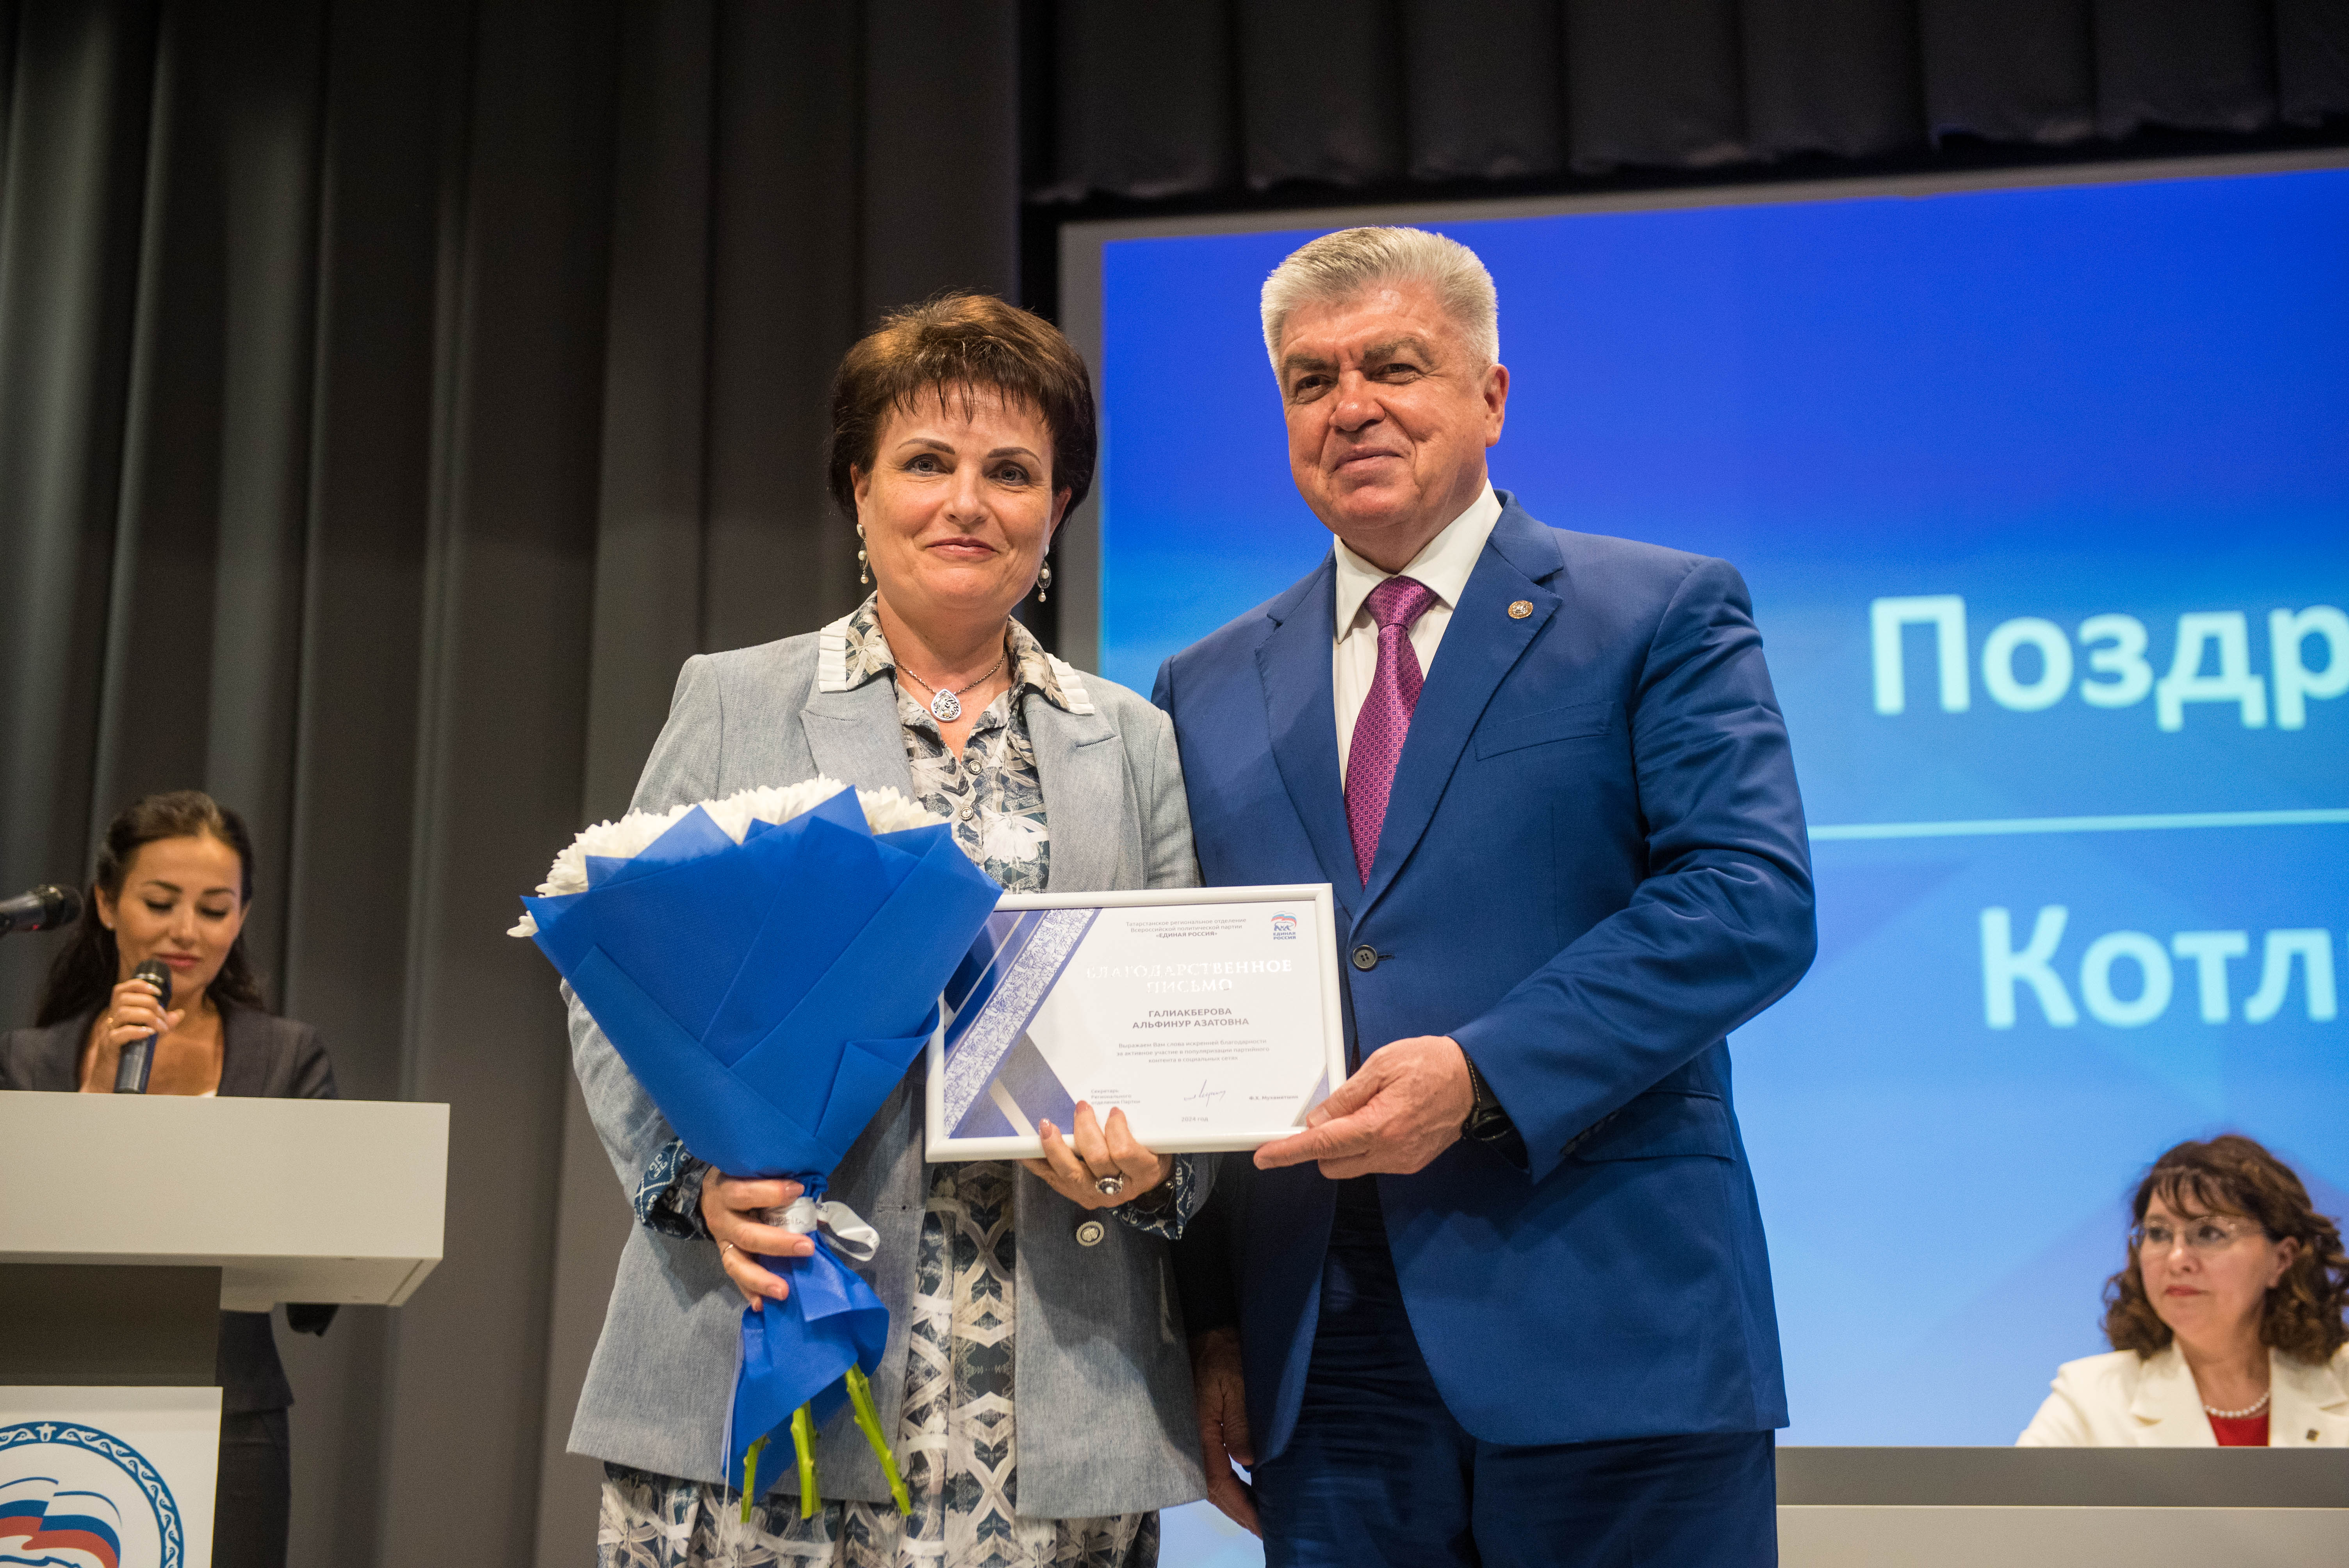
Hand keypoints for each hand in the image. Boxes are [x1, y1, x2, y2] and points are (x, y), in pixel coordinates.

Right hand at [82, 976, 185, 1087]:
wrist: (111, 1080)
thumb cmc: (130, 1056)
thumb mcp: (149, 1037)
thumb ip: (162, 1025)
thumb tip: (180, 1013)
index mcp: (118, 1014)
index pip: (121, 990)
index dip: (138, 985)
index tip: (157, 992)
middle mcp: (110, 1021)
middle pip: (125, 999)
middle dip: (150, 1004)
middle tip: (163, 1020)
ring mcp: (107, 1033)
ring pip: (123, 1013)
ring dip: (147, 1017)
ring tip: (160, 1028)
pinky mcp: (108, 1047)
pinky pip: (119, 1034)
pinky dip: (137, 1031)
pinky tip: (149, 1034)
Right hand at [699, 1171, 816, 1308]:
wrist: (708, 1192)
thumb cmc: (739, 1178)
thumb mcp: (749, 1171)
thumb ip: (774, 1180)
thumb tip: (812, 1194)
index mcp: (727, 1191)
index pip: (745, 1192)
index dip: (771, 1192)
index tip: (798, 1190)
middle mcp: (722, 1218)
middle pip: (747, 1234)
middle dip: (777, 1243)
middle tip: (806, 1247)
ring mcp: (722, 1241)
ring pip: (737, 1263)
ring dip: (761, 1279)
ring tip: (783, 1291)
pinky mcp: (726, 1257)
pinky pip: (736, 1277)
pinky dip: (749, 1292)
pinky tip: (762, 1305)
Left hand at [1019, 1101, 1172, 1208]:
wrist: (1144, 1183)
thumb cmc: (1149, 1154)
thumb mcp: (1155, 1142)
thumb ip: (1138, 1128)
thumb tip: (1110, 1103)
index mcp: (1143, 1173)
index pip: (1125, 1152)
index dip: (1116, 1129)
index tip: (1114, 1111)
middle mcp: (1118, 1189)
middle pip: (1097, 1159)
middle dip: (1085, 1129)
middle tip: (1082, 1107)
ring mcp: (1094, 1194)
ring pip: (1070, 1172)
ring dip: (1056, 1146)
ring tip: (1047, 1125)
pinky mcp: (1075, 1195)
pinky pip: (1052, 1178)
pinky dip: (1038, 1162)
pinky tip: (1026, 1149)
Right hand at [1191, 1326, 1258, 1535]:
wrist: (1204, 1326)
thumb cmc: (1221, 1352)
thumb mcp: (1234, 1382)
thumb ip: (1239, 1422)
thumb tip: (1247, 1462)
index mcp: (1199, 1430)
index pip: (1219, 1480)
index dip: (1240, 1505)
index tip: (1261, 1524)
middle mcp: (1192, 1437)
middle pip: (1212, 1487)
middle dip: (1237, 1509)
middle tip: (1264, 1528)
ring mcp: (1193, 1432)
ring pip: (1210, 1478)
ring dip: (1232, 1498)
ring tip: (1256, 1514)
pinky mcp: (1198, 1426)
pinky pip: (1210, 1463)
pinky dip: (1227, 1480)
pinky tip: (1244, 1485)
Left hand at [1252, 1035, 1472, 1177]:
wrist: (1476, 1080)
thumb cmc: (1432, 1064)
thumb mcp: (1382, 1065)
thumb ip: (1346, 1096)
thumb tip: (1318, 1120)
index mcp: (1379, 1126)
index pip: (1322, 1145)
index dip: (1288, 1152)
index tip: (1265, 1156)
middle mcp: (1390, 1152)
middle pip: (1331, 1164)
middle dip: (1319, 1146)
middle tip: (1329, 1115)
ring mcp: (1402, 1161)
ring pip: (1352, 1166)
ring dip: (1344, 1146)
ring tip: (1364, 1111)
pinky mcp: (1411, 1163)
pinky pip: (1374, 1162)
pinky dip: (1365, 1146)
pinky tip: (1380, 1119)